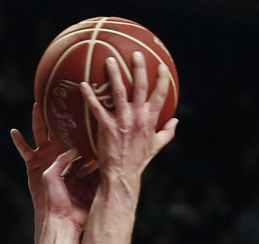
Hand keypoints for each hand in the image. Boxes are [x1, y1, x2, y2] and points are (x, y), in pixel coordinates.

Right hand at [12, 103, 94, 231]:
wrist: (64, 219)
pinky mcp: (34, 165)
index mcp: (73, 158)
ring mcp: (45, 158)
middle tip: (63, 94)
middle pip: (58, 129)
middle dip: (59, 113)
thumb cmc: (80, 208)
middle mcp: (58, 154)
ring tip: (38, 103)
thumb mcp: (95, 186)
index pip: (77, 135)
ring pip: (40, 133)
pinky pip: (24, 151)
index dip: (80, 122)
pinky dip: (18, 142)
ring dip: (38, 119)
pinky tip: (14, 131)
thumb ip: (103, 171)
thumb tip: (118, 156)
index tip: (87, 103)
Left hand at [78, 50, 177, 182]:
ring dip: (114, 75)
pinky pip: (97, 108)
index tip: (162, 66)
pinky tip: (83, 85)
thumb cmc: (138, 161)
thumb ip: (167, 132)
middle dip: (139, 68)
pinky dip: (90, 96)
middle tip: (136, 53)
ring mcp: (122, 121)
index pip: (160, 95)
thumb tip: (176, 121)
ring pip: (119, 92)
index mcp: (150, 120)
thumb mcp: (156, 146)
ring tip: (109, 60)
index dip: (162, 80)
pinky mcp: (107, 128)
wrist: (122, 175)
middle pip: (140, 87)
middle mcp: (138, 117)